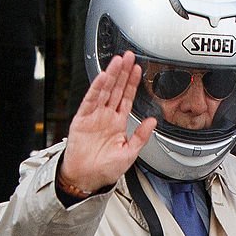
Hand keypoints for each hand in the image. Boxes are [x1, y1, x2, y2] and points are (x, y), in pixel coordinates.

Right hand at [58, 51, 156, 191]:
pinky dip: (96, 89)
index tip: (139, 69)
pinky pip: (90, 101)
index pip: (127, 98)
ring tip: (118, 61)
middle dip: (123, 72)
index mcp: (118, 123)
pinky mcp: (82, 119)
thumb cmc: (105, 169)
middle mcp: (106, 116)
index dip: (133, 83)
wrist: (86, 179)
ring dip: (111, 75)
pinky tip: (103, 78)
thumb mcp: (130, 153)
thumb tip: (153, 121)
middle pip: (116, 89)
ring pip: (104, 90)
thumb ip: (141, 136)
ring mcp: (94, 116)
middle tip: (129, 57)